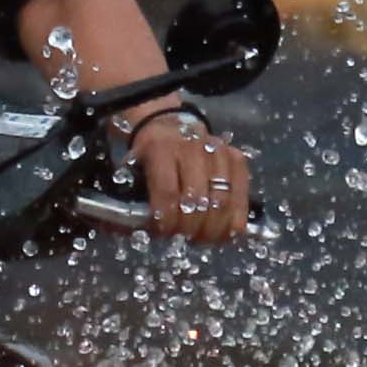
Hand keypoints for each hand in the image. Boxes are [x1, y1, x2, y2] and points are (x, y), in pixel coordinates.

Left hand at [127, 107, 254, 244]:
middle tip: (182, 239)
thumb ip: (126, 203)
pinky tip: (222, 234)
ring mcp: (219, 152)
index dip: (167, 219)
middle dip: (189, 228)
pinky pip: (242, 198)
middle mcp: (193, 147)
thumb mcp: (130, 171)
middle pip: (197, 200)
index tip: (163, 232)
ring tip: (200, 239)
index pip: (168, 191)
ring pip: (222, 202)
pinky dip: (234, 222)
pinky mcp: (237, 159)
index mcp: (161, 149)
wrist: (170, 128)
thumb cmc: (149, 158)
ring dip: (211, 229)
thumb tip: (125, 232)